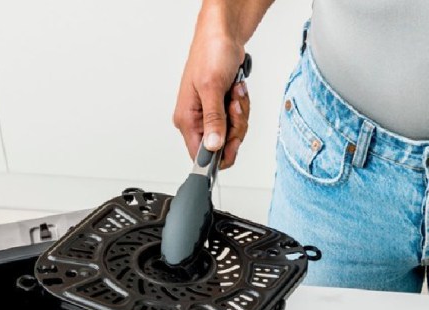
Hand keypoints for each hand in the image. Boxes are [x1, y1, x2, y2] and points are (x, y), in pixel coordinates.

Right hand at [173, 20, 250, 168]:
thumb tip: (213, 145)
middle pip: (221, 146)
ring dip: (240, 114)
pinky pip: (237, 121)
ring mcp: (209, 115)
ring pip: (232, 133)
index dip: (218, 154)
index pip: (199, 155)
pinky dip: (241, 106)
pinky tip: (236, 90)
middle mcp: (196, 120)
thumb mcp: (212, 87)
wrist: (222, 34)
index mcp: (186, 120)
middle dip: (235, 127)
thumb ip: (213, 119)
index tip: (231, 141)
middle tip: (233, 106)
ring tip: (234, 92)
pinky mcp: (221, 108)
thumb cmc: (211, 53)